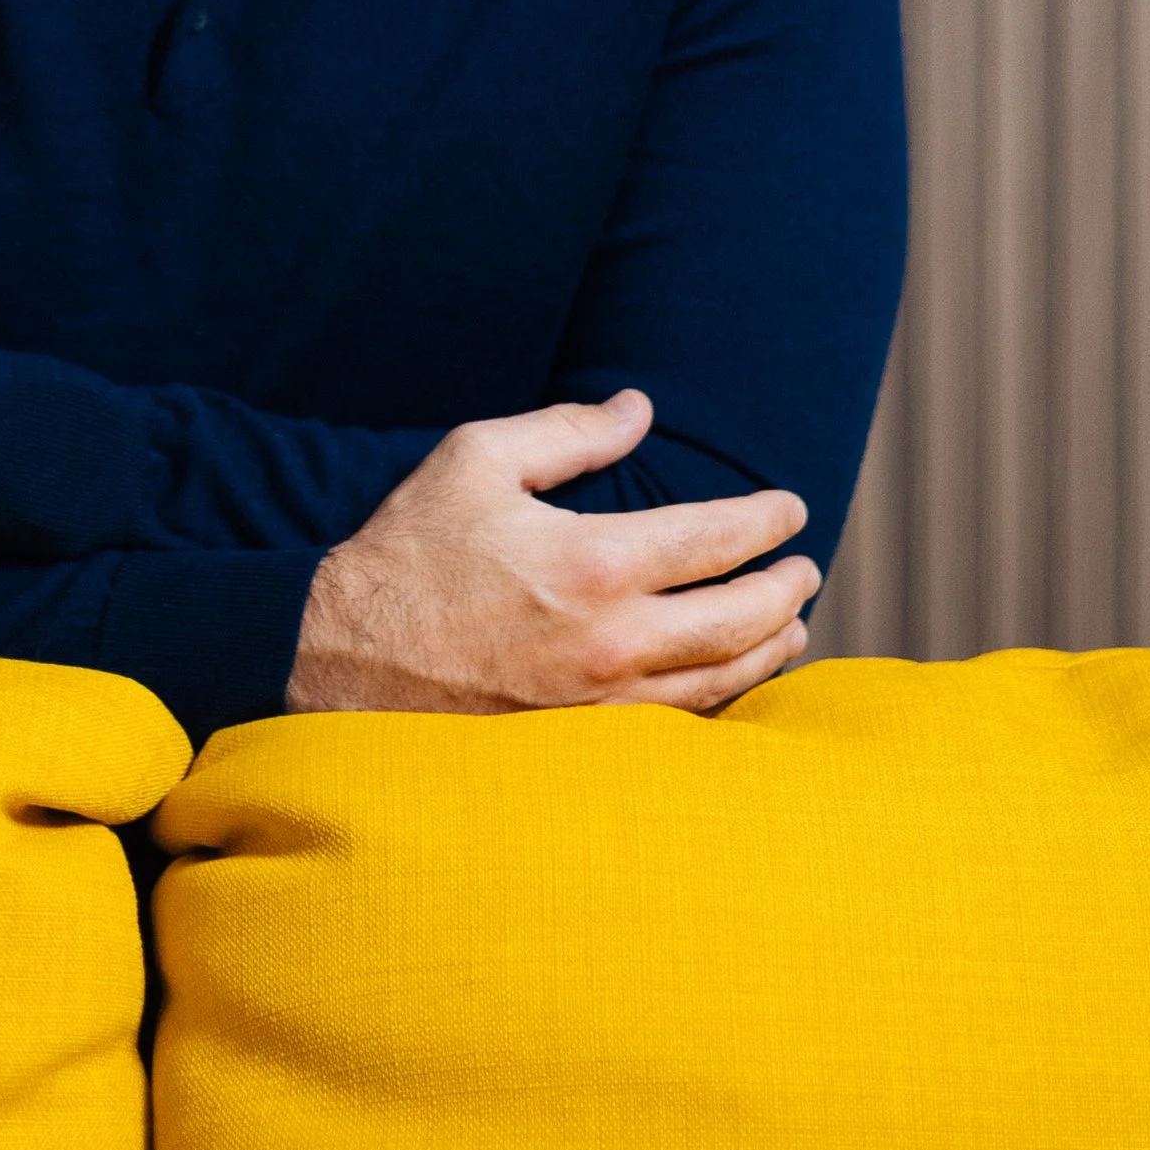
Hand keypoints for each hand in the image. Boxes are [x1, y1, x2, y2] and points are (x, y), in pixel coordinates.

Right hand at [286, 391, 817, 714]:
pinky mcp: (580, 739)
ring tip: (793, 627)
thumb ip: (569, 431)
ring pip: (722, 682)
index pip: (717, 540)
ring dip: (771, 650)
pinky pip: (677, 724)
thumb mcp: (479, 459)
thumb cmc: (410, 550)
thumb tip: (639, 410)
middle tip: (806, 568)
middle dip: (787, 590)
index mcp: (594, 562)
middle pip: (741, 620)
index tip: (791, 509)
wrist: (343, 655)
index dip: (766, 522)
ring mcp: (600, 701)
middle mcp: (612, 639)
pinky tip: (732, 682)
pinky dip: (723, 700)